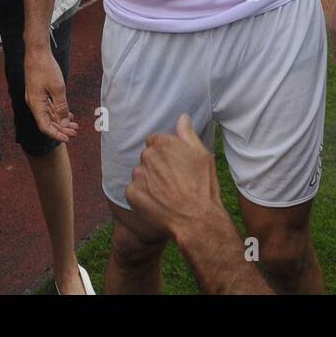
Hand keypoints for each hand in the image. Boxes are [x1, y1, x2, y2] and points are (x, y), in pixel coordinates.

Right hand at [24, 42, 77, 141]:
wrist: (37, 52)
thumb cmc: (46, 67)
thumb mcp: (58, 88)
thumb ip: (61, 107)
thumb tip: (65, 123)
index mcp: (36, 104)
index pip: (45, 126)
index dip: (56, 134)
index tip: (68, 138)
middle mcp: (34, 103)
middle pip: (47, 122)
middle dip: (61, 128)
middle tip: (75, 131)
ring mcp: (35, 98)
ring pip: (48, 115)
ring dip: (60, 120)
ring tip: (74, 124)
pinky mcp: (38, 92)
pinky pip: (48, 107)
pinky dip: (57, 112)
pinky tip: (67, 114)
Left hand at [125, 114, 223, 241]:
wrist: (196, 219)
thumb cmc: (203, 186)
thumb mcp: (202, 155)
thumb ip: (187, 134)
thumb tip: (182, 117)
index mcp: (163, 143)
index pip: (155, 141)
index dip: (166, 154)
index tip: (175, 165)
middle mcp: (147, 156)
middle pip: (147, 157)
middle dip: (157, 167)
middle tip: (173, 182)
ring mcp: (138, 175)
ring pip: (140, 174)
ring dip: (149, 181)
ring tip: (167, 195)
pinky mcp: (132, 193)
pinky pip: (134, 191)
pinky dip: (143, 197)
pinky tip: (158, 204)